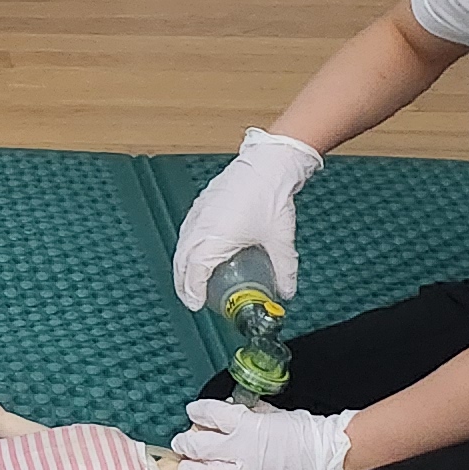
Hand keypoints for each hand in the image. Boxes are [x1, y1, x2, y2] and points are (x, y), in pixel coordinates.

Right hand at [170, 127, 320, 307]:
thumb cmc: (271, 197)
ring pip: (182, 246)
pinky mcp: (202, 204)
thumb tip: (286, 291)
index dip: (192, 292)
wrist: (268, 163)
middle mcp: (199, 227)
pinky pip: (187, 232)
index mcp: (213, 239)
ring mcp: (198, 214)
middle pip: (182, 262)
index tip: (196, 306)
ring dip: (183, 266)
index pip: (194, 273)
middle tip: (191, 299)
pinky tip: (198, 252)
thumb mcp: (281, 240)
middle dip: (183, 283)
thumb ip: (284, 269)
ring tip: (191, 280)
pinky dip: (188, 248)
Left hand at [173, 396, 352, 469]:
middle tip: (182, 444)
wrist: (334, 453)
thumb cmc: (311, 431)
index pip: (211, 414)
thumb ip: (256, 414)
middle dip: (187, 444)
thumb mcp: (279, 415)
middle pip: (202, 445)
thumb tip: (242, 409)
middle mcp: (241, 448)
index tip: (193, 413)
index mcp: (247, 424)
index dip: (198, 412)